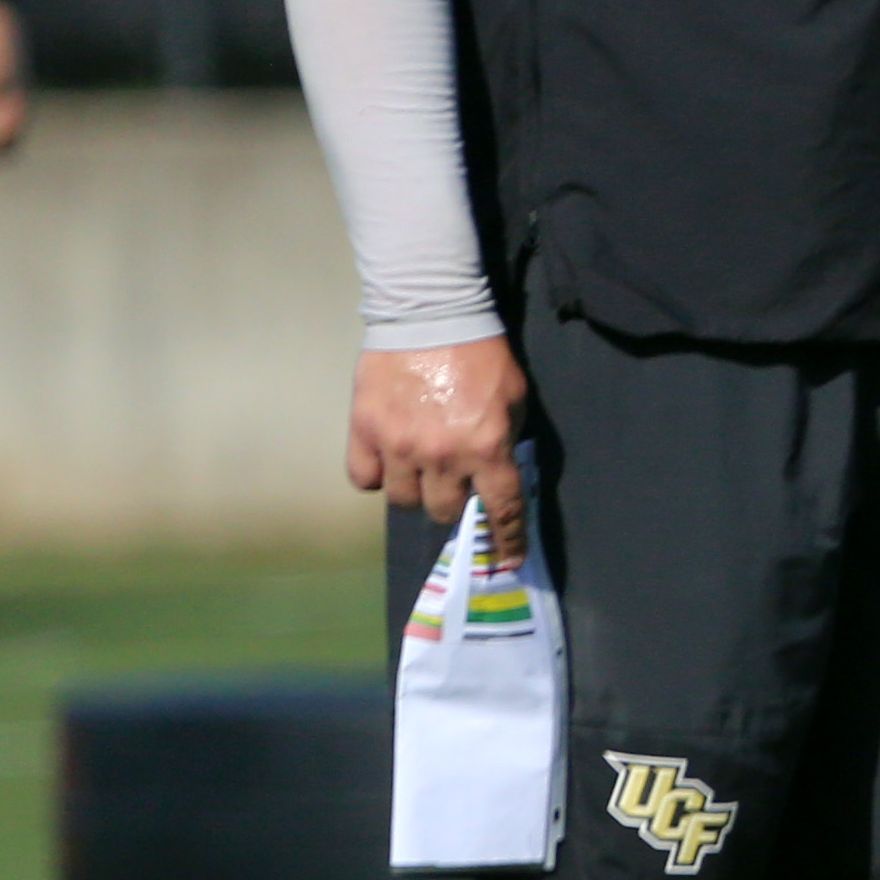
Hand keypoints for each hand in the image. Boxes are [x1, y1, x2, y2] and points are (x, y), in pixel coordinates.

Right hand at [347, 338, 533, 560]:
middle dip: (453, 502)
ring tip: (419, 468)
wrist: (430, 316)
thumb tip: (495, 474)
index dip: (506, 541)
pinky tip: (386, 461)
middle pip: (444, 511)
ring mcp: (399, 447)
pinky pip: (365, 480)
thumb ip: (506, 441)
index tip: (507, 562)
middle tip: (453, 483)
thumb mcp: (515, 399)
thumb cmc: (481, 356)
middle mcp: (443, 456)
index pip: (501, 509)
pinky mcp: (364, 432)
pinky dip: (377, 476)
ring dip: (416, 491)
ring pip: (404, 501)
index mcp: (488, 448)